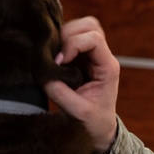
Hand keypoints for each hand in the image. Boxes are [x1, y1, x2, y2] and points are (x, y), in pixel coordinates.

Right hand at [44, 17, 119, 153]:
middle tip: (57, 55)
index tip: (61, 62)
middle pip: (90, 26)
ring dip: (64, 36)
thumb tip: (45, 75)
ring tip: (54, 55)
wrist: (99, 127)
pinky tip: (53, 56)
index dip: (74, 44)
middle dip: (69, 34)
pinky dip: (59, 42)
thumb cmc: (93, 121)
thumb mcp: (78, 112)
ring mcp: (92, 56)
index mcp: (108, 67)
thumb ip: (61, 93)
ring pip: (81, 27)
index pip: (95, 39)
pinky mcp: (80, 58)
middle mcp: (102, 57)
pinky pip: (70, 38)